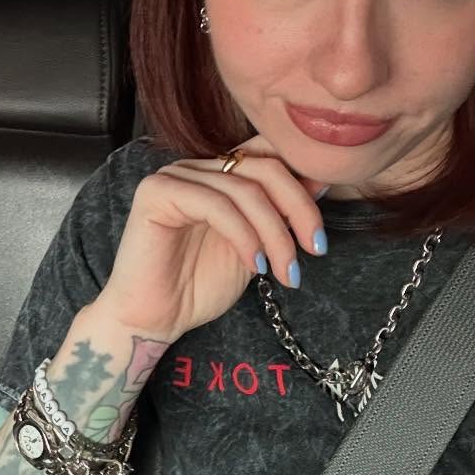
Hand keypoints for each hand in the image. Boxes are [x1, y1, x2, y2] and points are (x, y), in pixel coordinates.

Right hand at [89, 135, 325, 340]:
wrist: (153, 319)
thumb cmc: (198, 287)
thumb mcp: (257, 248)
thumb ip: (280, 215)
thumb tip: (321, 182)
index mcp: (218, 174)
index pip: (269, 154)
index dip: (303, 185)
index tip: (319, 235)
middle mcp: (196, 168)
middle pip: (263, 166)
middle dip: (298, 209)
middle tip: (315, 249)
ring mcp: (174, 176)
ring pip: (244, 189)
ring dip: (275, 234)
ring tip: (286, 272)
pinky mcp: (157, 192)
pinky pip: (215, 205)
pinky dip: (244, 236)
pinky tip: (255, 266)